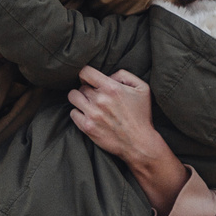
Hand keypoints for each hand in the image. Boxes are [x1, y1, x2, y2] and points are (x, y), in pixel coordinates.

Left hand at [68, 66, 185, 211]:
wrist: (139, 143)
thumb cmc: (141, 115)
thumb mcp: (142, 88)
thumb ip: (124, 75)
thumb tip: (108, 75)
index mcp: (111, 88)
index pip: (85, 72)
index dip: (86, 75)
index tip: (90, 80)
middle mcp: (99, 100)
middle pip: (81, 86)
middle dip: (87, 89)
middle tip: (95, 97)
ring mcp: (92, 114)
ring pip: (73, 97)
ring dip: (79, 99)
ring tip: (88, 104)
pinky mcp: (87, 127)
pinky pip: (73, 113)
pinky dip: (78, 113)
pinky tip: (88, 115)